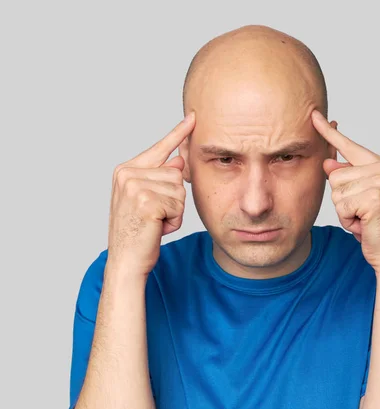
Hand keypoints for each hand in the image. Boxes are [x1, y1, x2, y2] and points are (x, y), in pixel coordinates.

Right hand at [107, 111, 195, 276]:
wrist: (125, 261)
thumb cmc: (138, 234)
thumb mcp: (147, 202)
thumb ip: (160, 179)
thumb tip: (179, 161)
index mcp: (126, 170)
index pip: (159, 148)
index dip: (178, 133)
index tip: (193, 116)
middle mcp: (128, 174)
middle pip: (177, 174)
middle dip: (173, 200)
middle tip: (154, 217)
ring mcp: (135, 186)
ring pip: (179, 190)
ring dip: (174, 212)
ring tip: (154, 223)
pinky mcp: (147, 201)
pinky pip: (178, 206)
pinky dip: (173, 221)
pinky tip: (156, 229)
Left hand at [311, 110, 379, 273]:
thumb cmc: (378, 228)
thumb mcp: (360, 200)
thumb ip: (347, 179)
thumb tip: (328, 163)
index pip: (348, 146)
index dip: (329, 132)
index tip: (314, 115)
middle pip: (334, 176)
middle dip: (342, 201)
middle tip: (362, 214)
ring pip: (336, 192)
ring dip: (345, 212)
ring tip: (364, 220)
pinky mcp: (374, 196)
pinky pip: (342, 206)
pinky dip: (349, 220)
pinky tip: (365, 225)